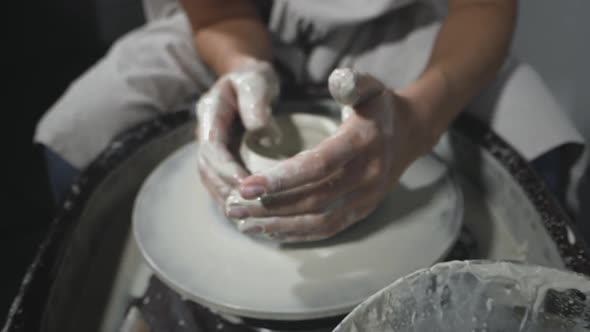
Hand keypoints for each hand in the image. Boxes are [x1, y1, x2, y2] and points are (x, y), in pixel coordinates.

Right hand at [196, 59, 278, 204]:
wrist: (247, 79)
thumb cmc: (253, 78)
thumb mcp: (256, 80)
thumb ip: (256, 102)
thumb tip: (259, 130)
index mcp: (210, 112)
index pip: (212, 148)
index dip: (226, 170)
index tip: (246, 187)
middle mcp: (205, 132)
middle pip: (207, 169)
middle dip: (226, 190)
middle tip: (248, 209)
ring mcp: (211, 147)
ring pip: (211, 179)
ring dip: (227, 198)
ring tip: (248, 217)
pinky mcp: (221, 158)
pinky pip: (221, 181)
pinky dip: (233, 197)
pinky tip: (250, 213)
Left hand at [227, 68, 435, 241]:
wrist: (410, 135)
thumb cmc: (379, 108)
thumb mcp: (371, 87)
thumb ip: (353, 82)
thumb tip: (337, 78)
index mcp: (363, 143)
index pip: (319, 165)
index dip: (282, 178)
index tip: (246, 185)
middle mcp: (367, 176)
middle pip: (313, 199)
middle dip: (270, 206)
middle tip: (233, 206)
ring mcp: (366, 199)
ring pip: (318, 221)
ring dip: (279, 225)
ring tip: (243, 223)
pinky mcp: (362, 212)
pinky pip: (328, 229)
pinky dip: (298, 233)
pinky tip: (270, 232)